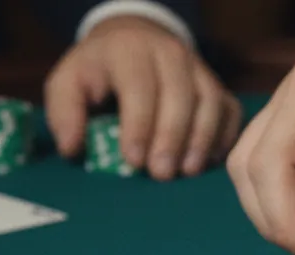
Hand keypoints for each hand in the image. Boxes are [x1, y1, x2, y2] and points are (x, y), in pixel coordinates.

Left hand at [45, 16, 241, 180]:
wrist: (132, 40)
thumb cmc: (97, 72)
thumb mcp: (67, 83)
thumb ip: (64, 113)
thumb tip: (73, 149)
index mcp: (130, 50)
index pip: (139, 86)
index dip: (139, 125)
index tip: (133, 160)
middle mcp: (170, 53)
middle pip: (180, 94)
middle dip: (172, 137)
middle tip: (161, 174)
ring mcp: (199, 68)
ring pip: (210, 101)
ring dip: (201, 139)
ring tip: (188, 172)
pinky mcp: (216, 85)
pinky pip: (230, 110)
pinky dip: (224, 137)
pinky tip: (208, 162)